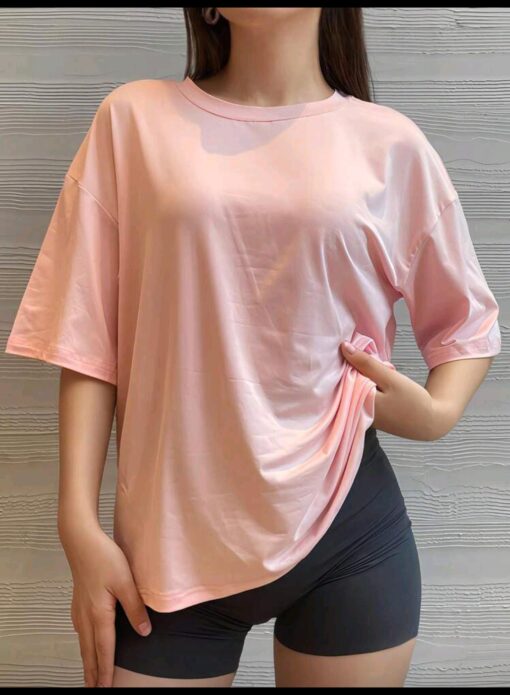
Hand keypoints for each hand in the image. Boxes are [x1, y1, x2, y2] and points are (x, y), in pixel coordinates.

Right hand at [60, 523, 151, 687]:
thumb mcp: (125, 581)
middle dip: (93, 672)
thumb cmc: (104, 558)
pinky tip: (87, 642)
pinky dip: (84, 644)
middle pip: (89, 651)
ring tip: (90, 674)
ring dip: (88, 660)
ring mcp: (79, 609)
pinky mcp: (78, 601)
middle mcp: (86, 616)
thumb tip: (144, 632)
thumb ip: (135, 608)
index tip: (106, 687)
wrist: (81, 540)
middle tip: (94, 689)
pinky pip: (81, 630)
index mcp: (99, 614)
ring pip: (84, 642)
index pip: (104, 649)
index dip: (106, 670)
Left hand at [341, 341, 444, 440]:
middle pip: (349, 382)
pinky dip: (372, 387)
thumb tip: (344, 348)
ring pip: (357, 388)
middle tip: (384, 368)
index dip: (354, 362)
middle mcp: (356, 412)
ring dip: (369, 377)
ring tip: (388, 375)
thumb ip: (366, 363)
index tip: (371, 359)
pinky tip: (385, 385)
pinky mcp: (368, 416)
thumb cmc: (413, 402)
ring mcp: (362, 415)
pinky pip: (363, 395)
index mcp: (358, 404)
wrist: (430, 423)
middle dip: (363, 370)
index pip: (343, 377)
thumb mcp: (390, 379)